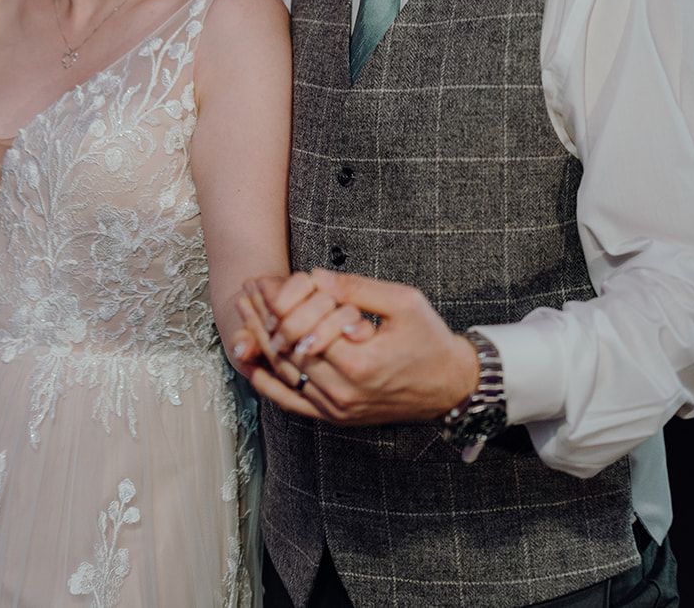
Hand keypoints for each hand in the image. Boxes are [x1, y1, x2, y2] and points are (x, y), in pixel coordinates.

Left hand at [249, 269, 476, 426]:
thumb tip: (315, 276)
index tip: (263, 280)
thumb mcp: (403, 302)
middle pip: (286, 350)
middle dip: (262, 316)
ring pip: (283, 374)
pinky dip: (266, 382)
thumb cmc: (430, 340)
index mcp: (359, 363)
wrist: (450, 387)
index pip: (302, 328)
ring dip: (260, 341)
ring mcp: (335, 410)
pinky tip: (249, 361)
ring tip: (244, 312)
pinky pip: (290, 402)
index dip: (278, 302)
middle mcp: (342, 392)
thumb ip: (357, 288)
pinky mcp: (334, 417)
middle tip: (246, 290)